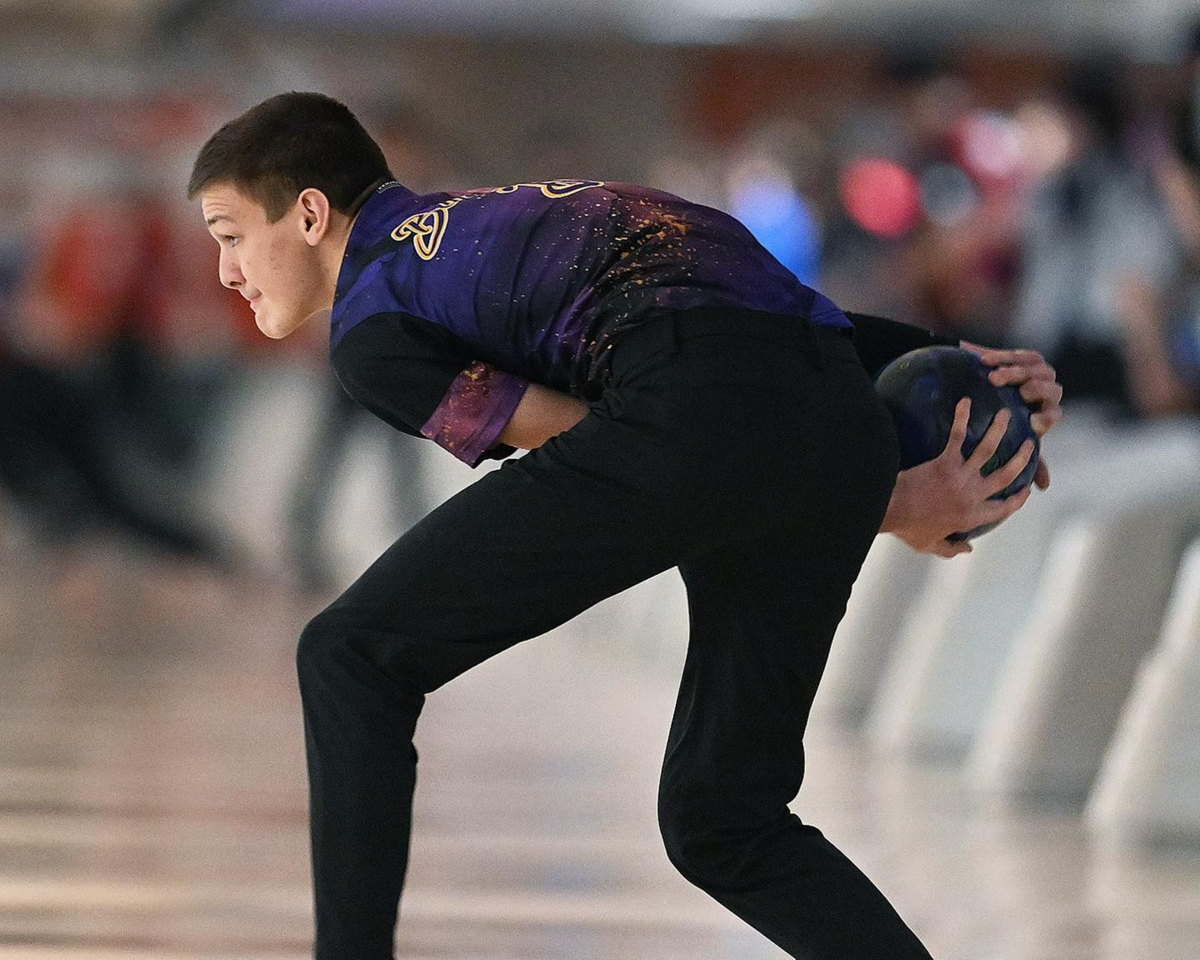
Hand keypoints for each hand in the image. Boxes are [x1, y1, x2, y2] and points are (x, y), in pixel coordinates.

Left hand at [882, 398, 1036, 556]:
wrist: (890, 510)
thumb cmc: (908, 528)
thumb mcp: (931, 545)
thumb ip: (951, 549)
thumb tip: (968, 549)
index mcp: (972, 516)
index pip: (1003, 509)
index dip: (1017, 500)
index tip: (1026, 489)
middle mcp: (972, 495)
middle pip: (1006, 475)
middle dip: (1022, 458)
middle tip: (1029, 444)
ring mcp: (960, 477)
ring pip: (987, 450)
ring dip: (999, 430)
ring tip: (1006, 415)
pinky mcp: (945, 462)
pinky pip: (957, 436)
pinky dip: (961, 417)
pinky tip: (965, 402)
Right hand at [961, 341, 1061, 489]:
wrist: (984, 391)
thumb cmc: (997, 423)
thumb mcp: (1012, 441)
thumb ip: (1027, 460)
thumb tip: (1044, 488)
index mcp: (1046, 415)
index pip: (1053, 416)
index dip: (1045, 418)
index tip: (1030, 423)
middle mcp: (1048, 393)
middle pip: (1051, 390)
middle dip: (1035, 391)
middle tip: (1018, 395)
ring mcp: (1041, 373)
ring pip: (1036, 370)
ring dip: (1015, 373)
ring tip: (993, 378)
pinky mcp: (1030, 357)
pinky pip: (1020, 356)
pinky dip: (1002, 358)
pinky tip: (983, 361)